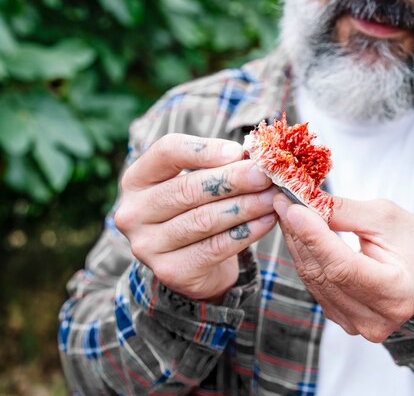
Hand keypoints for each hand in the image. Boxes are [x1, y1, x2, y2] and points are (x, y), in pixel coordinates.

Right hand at [114, 133, 278, 301]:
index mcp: (136, 179)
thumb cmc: (197, 210)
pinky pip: (215, 247)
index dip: (204, 150)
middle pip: (188, 189)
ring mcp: (147, 246)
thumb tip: (251, 157)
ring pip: (203, 220)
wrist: (193, 264)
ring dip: (245, 207)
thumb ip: (217, 166)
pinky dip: (246, 233)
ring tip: (272, 197)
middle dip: (233, 180)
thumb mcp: (198, 182)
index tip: (238, 151)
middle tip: (264, 175)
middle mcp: (133, 212)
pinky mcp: (170, 271)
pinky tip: (267, 221)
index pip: (167, 152)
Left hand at [273, 195, 413, 342]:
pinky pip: (315, 286)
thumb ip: (345, 213)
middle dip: (300, 234)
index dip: (315, 238)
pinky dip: (305, 257)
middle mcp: (375, 318)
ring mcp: (357, 324)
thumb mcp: (386, 218)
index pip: (344, 267)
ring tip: (288, 212)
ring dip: (297, 244)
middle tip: (283, 202)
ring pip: (314, 280)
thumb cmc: (412, 241)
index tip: (293, 209)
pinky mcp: (342, 319)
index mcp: (397, 292)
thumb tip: (305, 203)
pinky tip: (300, 235)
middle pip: (324, 274)